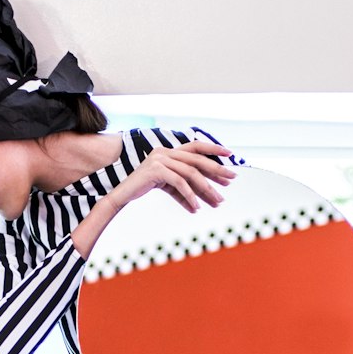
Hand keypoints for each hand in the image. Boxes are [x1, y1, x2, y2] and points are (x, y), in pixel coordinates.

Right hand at [109, 141, 235, 214]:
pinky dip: (190, 196)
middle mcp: (165, 151)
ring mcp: (159, 159)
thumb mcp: (168, 188)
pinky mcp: (155, 170)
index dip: (213, 149)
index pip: (195, 146)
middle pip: (197, 159)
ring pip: (190, 172)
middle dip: (216, 169)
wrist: (121, 196)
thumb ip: (184, 191)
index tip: (230, 155)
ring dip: (206, 188)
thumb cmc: (143, 191)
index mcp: (168, 151)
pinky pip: (179, 182)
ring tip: (217, 200)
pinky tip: (196, 207)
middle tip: (231, 178)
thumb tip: (202, 203)